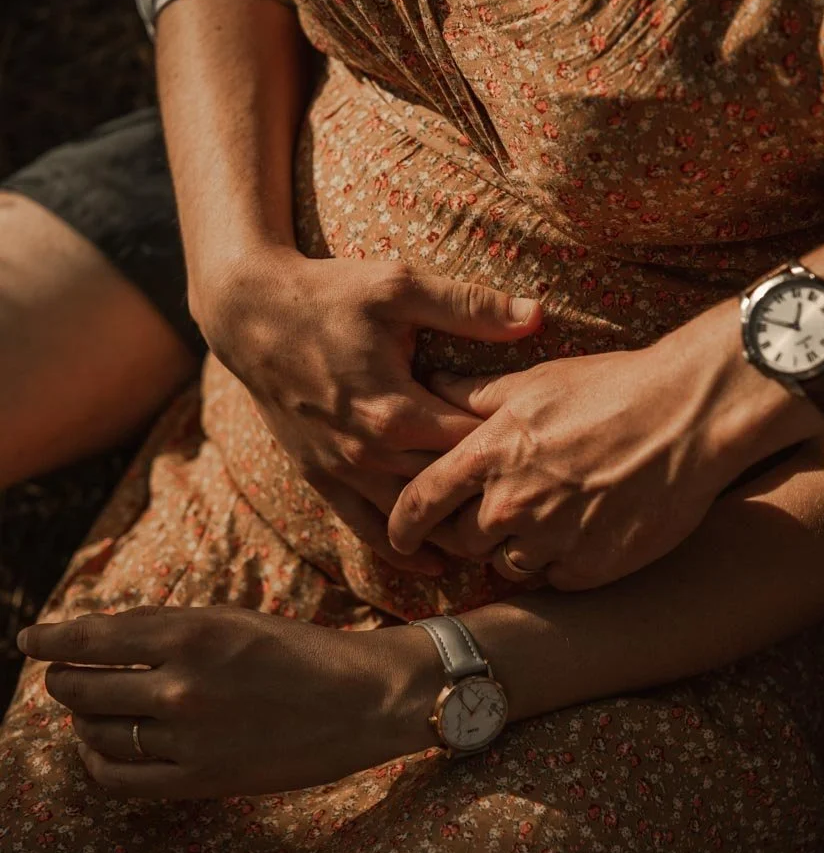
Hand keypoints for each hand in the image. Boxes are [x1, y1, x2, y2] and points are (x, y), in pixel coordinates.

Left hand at [18, 606, 440, 797]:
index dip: (52, 639)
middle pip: (84, 687)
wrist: (362, 701)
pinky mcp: (200, 779)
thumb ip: (167, 629)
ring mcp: (188, 737)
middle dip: (62, 679)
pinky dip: (97, 761)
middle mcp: (181, 684)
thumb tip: (100, 639)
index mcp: (192, 631)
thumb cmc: (300, 651)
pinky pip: (120, 777)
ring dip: (79, 718)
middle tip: (60, 674)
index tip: (30, 638)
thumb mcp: (232, 620)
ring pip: (97, 731)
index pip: (93, 637)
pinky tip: (99, 748)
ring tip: (84, 709)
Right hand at [196, 246, 540, 573]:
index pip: (471, 445)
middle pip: (445, 490)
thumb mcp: (400, 287)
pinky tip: (434, 565)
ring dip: (451, 529)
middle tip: (535, 500)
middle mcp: (368, 453)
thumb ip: (470, 308)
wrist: (251, 315)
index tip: (543, 445)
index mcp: (396, 411)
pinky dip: (399, 548)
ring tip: (500, 539)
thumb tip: (537, 317)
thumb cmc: (329, 295)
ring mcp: (340, 471)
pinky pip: (363, 526)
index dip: (510, 446)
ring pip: (409, 518)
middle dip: (488, 494)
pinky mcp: (319, 477)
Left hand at [388, 338, 744, 590]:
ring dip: (518, 547)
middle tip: (501, 509)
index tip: (399, 535)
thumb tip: (432, 384)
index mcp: (489, 454)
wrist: (688, 418)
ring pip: (508, 565)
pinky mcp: (590, 569)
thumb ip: (474, 395)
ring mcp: (551, 540)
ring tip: (553, 513)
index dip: (401, 523)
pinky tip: (584, 529)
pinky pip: (554, 580)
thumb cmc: (613, 389)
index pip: (419, 502)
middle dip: (471, 529)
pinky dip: (560, 562)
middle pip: (461, 540)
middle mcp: (511, 504)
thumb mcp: (535, 381)